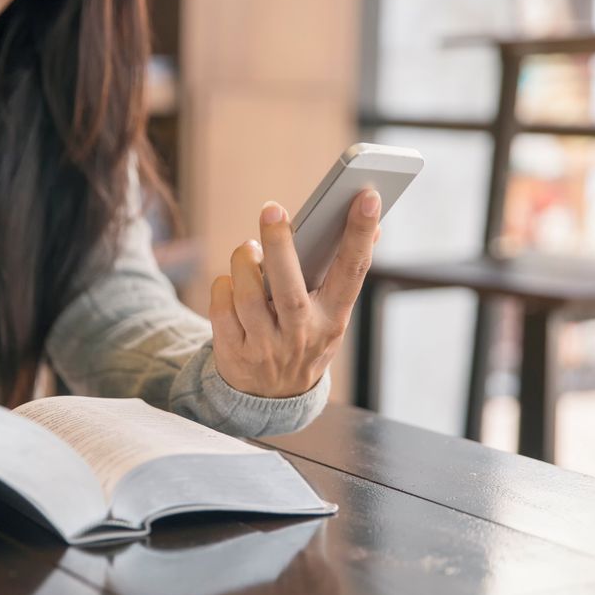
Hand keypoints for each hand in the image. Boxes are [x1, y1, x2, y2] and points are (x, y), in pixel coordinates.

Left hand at [209, 190, 380, 397]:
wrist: (273, 398)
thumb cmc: (304, 336)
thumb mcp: (331, 313)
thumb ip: (345, 273)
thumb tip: (372, 224)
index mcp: (333, 318)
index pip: (353, 271)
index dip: (360, 234)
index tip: (367, 196)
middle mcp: (301, 335)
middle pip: (289, 288)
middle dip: (279, 246)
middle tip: (272, 209)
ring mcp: (266, 347)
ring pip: (247, 296)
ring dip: (244, 263)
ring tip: (248, 249)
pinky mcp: (234, 353)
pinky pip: (222, 309)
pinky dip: (224, 287)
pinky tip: (232, 283)